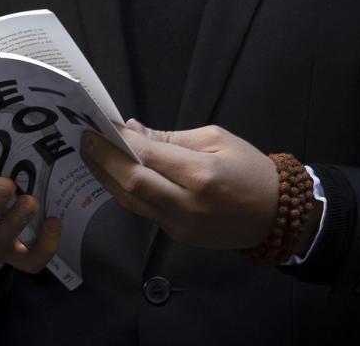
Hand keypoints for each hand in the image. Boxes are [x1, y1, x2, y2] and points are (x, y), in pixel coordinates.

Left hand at [82, 120, 313, 253]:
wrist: (277, 214)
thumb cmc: (250, 168)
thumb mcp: (217, 139)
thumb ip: (172, 137)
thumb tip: (134, 131)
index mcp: (200, 173)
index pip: (146, 154)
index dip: (117, 140)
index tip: (97, 124)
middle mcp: (186, 203)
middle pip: (131, 183)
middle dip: (102, 160)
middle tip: (83, 140)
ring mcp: (181, 225)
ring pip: (131, 202)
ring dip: (107, 178)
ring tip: (90, 156)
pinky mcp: (178, 236)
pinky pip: (145, 212)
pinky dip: (127, 192)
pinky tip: (115, 176)